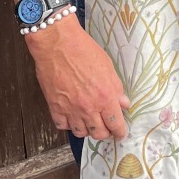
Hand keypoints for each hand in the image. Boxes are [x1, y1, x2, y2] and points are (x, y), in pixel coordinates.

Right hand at [26, 18, 131, 140]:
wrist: (57, 44)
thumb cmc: (84, 51)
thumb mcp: (108, 67)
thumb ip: (116, 88)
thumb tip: (124, 103)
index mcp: (105, 97)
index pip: (116, 124)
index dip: (120, 132)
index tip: (121, 133)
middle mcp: (89, 107)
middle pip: (99, 133)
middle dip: (105, 133)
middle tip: (106, 128)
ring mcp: (70, 109)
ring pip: (81, 132)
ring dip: (87, 129)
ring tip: (89, 122)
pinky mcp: (55, 107)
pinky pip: (63, 126)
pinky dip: (68, 124)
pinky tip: (72, 116)